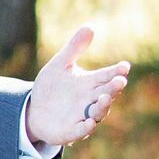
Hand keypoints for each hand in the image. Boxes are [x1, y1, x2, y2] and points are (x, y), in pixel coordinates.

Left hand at [24, 26, 131, 150]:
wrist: (34, 110)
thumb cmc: (52, 87)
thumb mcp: (61, 65)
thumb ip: (74, 48)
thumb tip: (89, 26)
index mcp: (90, 83)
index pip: (107, 76)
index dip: (116, 72)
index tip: (125, 66)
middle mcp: (90, 100)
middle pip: (107, 94)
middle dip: (114, 88)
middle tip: (121, 81)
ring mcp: (82, 116)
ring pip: (98, 113)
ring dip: (103, 106)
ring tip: (105, 97)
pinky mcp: (71, 131)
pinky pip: (81, 131)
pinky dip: (86, 128)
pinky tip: (89, 123)